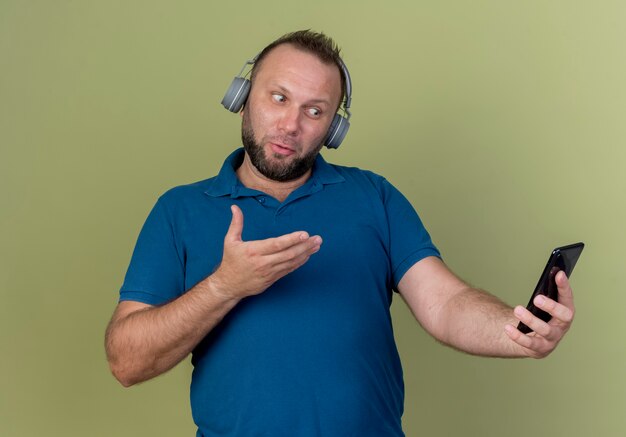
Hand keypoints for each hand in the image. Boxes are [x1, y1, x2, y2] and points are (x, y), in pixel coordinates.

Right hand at [208, 205, 322, 299]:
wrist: (229, 285)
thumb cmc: (231, 261)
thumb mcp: (230, 241)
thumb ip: (236, 223)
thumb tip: (235, 207)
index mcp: (254, 250)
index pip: (276, 244)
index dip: (292, 239)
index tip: (305, 234)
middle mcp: (263, 262)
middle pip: (288, 254)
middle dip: (305, 246)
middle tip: (318, 239)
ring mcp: (269, 272)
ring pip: (291, 262)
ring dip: (306, 253)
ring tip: (317, 245)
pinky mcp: (273, 279)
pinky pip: (289, 269)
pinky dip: (300, 262)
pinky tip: (307, 255)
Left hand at [504, 271, 574, 357]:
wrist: (533, 338)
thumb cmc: (540, 317)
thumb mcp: (544, 305)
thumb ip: (546, 293)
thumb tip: (548, 273)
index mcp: (565, 312)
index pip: (568, 298)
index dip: (564, 287)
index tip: (558, 274)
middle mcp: (562, 326)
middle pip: (564, 316)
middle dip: (551, 306)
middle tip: (537, 298)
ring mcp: (553, 338)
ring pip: (545, 330)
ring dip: (531, 320)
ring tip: (517, 309)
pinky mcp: (540, 348)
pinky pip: (529, 343)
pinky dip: (518, 336)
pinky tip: (508, 328)